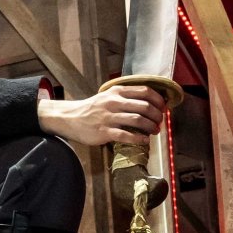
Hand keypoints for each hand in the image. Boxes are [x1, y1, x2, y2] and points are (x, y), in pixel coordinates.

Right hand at [38, 84, 167, 147]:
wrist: (69, 118)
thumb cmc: (92, 108)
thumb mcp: (107, 96)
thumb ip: (125, 98)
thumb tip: (149, 103)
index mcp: (116, 92)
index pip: (145, 91)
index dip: (158, 100)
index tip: (164, 107)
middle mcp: (113, 102)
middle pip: (144, 106)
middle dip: (157, 115)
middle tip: (160, 122)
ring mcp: (108, 117)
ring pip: (138, 120)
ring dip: (151, 127)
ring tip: (155, 131)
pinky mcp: (104, 132)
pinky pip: (126, 135)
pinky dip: (139, 139)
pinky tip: (145, 141)